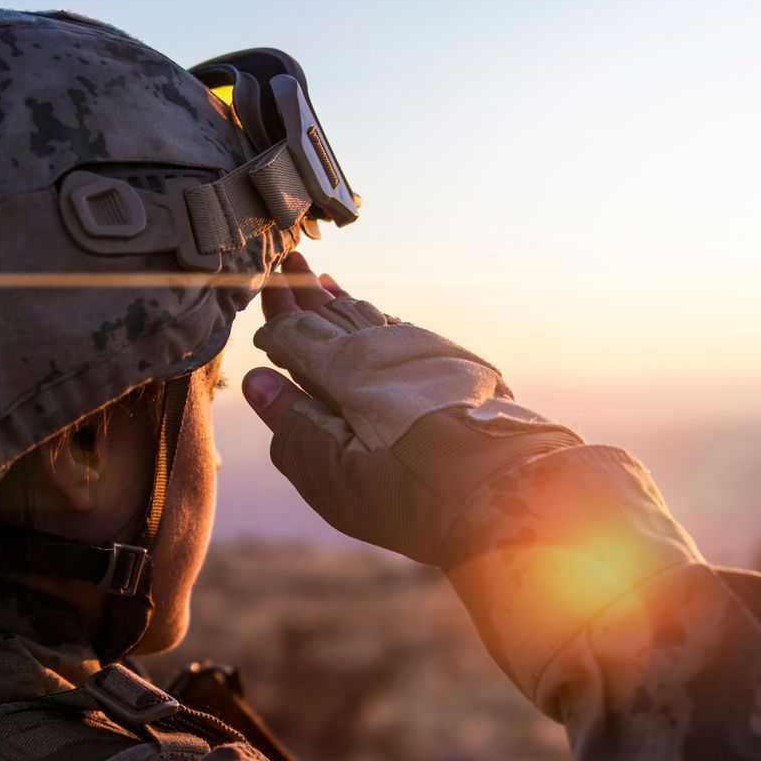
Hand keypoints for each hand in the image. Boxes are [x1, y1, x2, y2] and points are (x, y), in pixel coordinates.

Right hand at [242, 253, 581, 565]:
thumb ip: (292, 424)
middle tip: (290, 267)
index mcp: (345, 367)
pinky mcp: (458, 364)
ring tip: (324, 283)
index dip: (275, 326)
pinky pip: (404, 331)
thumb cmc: (410, 492)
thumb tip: (257, 383)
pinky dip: (380, 321)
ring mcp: (425, 350)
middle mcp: (384, 345)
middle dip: (306, 296)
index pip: (296, 334)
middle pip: (334, 314)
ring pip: (372, 317)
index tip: (262, 317)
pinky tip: (377, 320)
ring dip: (344, 301)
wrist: (502, 488)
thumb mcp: (332, 472)